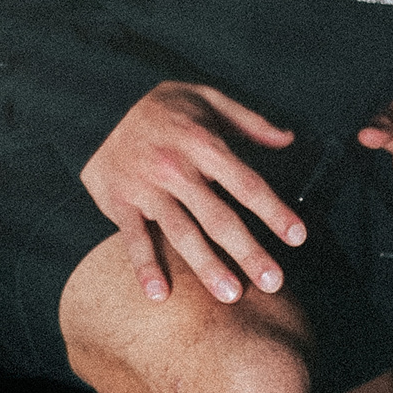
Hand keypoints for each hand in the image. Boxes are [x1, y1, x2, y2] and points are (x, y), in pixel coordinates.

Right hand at [80, 81, 307, 305]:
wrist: (94, 102)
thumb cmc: (160, 105)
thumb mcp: (207, 97)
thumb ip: (250, 120)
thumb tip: (288, 138)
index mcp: (202, 143)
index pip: (246, 183)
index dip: (274, 211)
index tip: (298, 236)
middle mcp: (177, 168)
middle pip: (218, 217)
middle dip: (248, 251)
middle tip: (273, 282)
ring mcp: (147, 188)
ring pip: (181, 233)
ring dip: (207, 267)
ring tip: (231, 295)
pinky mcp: (119, 202)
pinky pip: (134, 238)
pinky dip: (145, 266)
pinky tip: (159, 293)